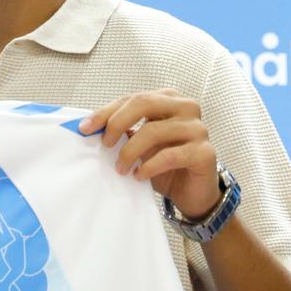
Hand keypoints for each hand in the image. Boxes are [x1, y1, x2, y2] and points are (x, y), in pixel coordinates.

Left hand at [79, 88, 221, 220]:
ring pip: (154, 131)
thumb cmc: (164, 163)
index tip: (85, 128)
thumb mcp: (139, 142)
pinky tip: (139, 176)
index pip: (133, 98)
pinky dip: (148, 167)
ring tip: (121, 168)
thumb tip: (89, 127)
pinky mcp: (205, 152)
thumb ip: (122, 130)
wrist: (193, 192)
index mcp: (169, 99)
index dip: (106, 112)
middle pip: (144, 103)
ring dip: (130, 152)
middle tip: (105, 145)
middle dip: (117, 123)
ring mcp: (198, 128)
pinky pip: (169, 156)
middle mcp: (187, 107)